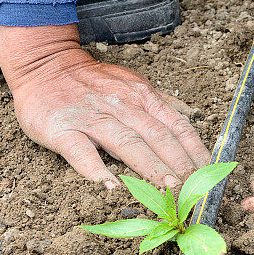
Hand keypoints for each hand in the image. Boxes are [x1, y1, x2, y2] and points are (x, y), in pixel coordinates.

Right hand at [0, 24, 209, 188]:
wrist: (43, 64)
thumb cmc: (91, 81)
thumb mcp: (133, 83)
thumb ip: (161, 103)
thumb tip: (192, 116)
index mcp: (142, 98)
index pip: (177, 127)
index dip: (196, 152)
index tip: (210, 175)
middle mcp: (122, 106)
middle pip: (158, 137)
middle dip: (179, 165)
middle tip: (194, 189)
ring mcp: (92, 118)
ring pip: (127, 144)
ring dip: (150, 168)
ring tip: (168, 189)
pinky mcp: (63, 130)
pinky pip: (81, 152)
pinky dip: (95, 169)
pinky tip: (109, 186)